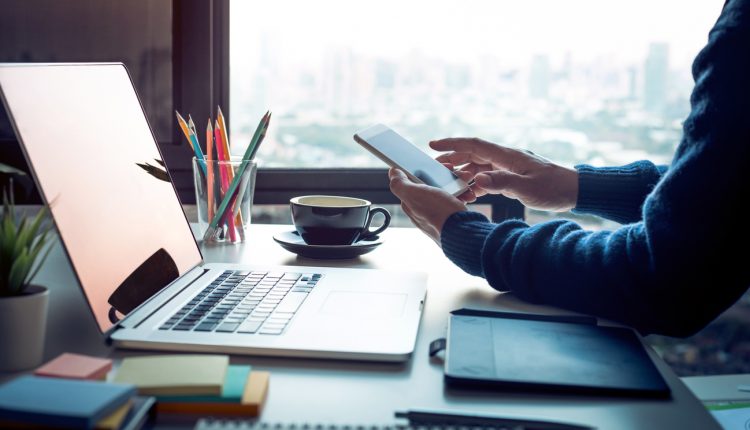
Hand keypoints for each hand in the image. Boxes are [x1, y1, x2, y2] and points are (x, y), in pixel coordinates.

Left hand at [388, 168, 467, 244]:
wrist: (463, 233)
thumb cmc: (439, 214)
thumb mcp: (415, 194)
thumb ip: (400, 184)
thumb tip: (392, 173)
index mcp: (410, 203)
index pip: (413, 180)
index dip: (423, 169)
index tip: (435, 165)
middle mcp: (422, 209)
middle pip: (431, 184)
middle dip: (444, 176)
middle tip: (455, 172)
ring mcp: (437, 213)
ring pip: (446, 191)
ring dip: (457, 184)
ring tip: (465, 182)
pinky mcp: (450, 217)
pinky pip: (456, 201)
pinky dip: (463, 196)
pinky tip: (468, 195)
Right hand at [432, 137, 578, 211]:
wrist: (576, 191)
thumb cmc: (554, 188)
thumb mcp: (527, 188)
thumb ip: (501, 183)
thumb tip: (476, 179)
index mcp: (507, 156)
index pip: (473, 145)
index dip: (451, 144)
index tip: (432, 145)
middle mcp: (506, 159)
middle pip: (473, 154)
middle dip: (452, 159)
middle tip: (434, 167)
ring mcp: (509, 168)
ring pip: (479, 166)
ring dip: (463, 172)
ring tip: (448, 182)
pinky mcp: (514, 178)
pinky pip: (489, 178)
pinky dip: (477, 184)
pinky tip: (469, 193)